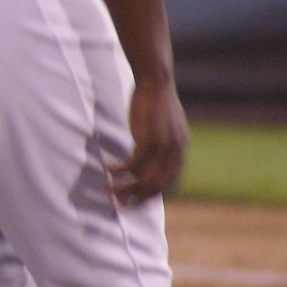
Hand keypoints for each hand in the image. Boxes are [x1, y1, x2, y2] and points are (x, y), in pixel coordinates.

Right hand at [110, 78, 187, 204]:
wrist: (156, 81)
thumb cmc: (156, 100)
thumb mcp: (166, 125)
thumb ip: (163, 142)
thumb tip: (150, 153)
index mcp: (180, 150)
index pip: (171, 183)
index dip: (154, 195)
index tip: (137, 202)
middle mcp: (174, 152)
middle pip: (157, 186)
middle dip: (137, 199)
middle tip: (120, 206)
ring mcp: (163, 147)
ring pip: (143, 178)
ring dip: (123, 187)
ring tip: (107, 190)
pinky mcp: (148, 139)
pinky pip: (132, 163)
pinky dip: (118, 169)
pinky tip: (106, 167)